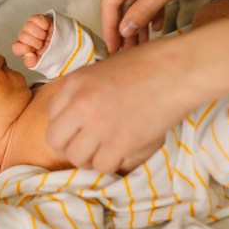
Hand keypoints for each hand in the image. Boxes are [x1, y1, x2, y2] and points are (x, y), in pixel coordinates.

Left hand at [12, 14, 53, 67]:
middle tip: (42, 44)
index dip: (24, 48)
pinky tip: (46, 28)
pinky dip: (43, 24)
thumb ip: (32, 62)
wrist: (64, 44)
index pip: (16, 48)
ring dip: (40, 33)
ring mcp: (31, 27)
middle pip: (22, 36)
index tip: (34, 50)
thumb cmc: (51, 53)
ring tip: (45, 37)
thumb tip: (28, 54)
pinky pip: (36, 18)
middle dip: (36, 42)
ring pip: (28, 26)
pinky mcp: (38, 19)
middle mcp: (25, 37)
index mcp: (24, 49)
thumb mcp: (42, 62)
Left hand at [46, 37, 193, 172]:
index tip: (80, 127)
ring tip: (106, 150)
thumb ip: (87, 89)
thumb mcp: (105, 68)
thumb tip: (81, 111)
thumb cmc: (150, 63)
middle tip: (87, 146)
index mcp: (75, 82)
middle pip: (56, 140)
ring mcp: (98, 125)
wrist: (177, 69)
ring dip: (90, 158)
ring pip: (77, 158)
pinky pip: (102, 166)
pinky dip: (111, 163)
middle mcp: (80, 104)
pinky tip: (122, 153)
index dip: (66, 124)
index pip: (51, 114)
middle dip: (70, 146)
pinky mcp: (119, 143)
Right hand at [102, 0, 228, 51]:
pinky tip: (157, 23)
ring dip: (140, 17)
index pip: (110, 0)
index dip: (111, 27)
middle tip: (128, 51)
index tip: (113, 49)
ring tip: (143, 42)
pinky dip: (152, 4)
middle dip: (126, 25)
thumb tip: (125, 30)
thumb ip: (144, 10)